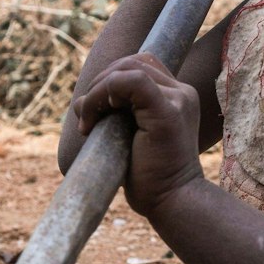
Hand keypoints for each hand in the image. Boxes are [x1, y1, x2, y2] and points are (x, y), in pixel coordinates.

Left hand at [71, 53, 204, 217]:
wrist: (172, 202)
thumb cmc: (150, 177)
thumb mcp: (131, 136)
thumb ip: (119, 113)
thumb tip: (82, 100)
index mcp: (176, 96)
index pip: (140, 65)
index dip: (109, 79)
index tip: (95, 112)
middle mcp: (181, 92)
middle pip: (132, 62)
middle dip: (99, 83)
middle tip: (86, 117)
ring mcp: (178, 99)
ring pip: (128, 69)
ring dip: (97, 90)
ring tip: (88, 121)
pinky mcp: (168, 111)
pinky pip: (132, 81)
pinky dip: (104, 92)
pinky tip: (96, 118)